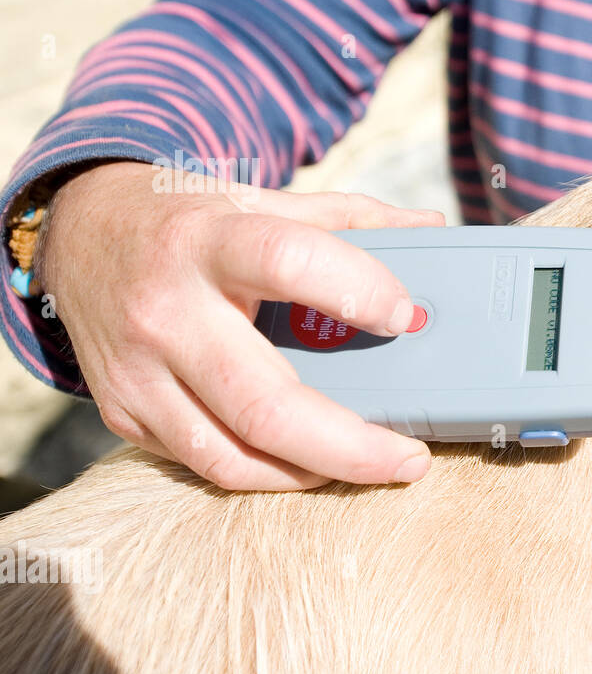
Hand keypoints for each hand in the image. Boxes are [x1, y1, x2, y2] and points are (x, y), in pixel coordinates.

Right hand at [38, 161, 445, 490]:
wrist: (79, 234)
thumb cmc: (188, 220)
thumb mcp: (262, 201)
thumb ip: (349, 219)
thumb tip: (431, 229)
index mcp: (207, 240)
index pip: (287, 260)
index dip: (354, 290)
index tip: (406, 317)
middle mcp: (165, 310)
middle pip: (265, 402)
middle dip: (352, 445)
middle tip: (412, 457)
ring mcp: (137, 372)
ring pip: (234, 454)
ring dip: (318, 472)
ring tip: (376, 464)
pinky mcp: (124, 414)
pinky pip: (206, 464)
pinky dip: (270, 473)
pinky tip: (313, 463)